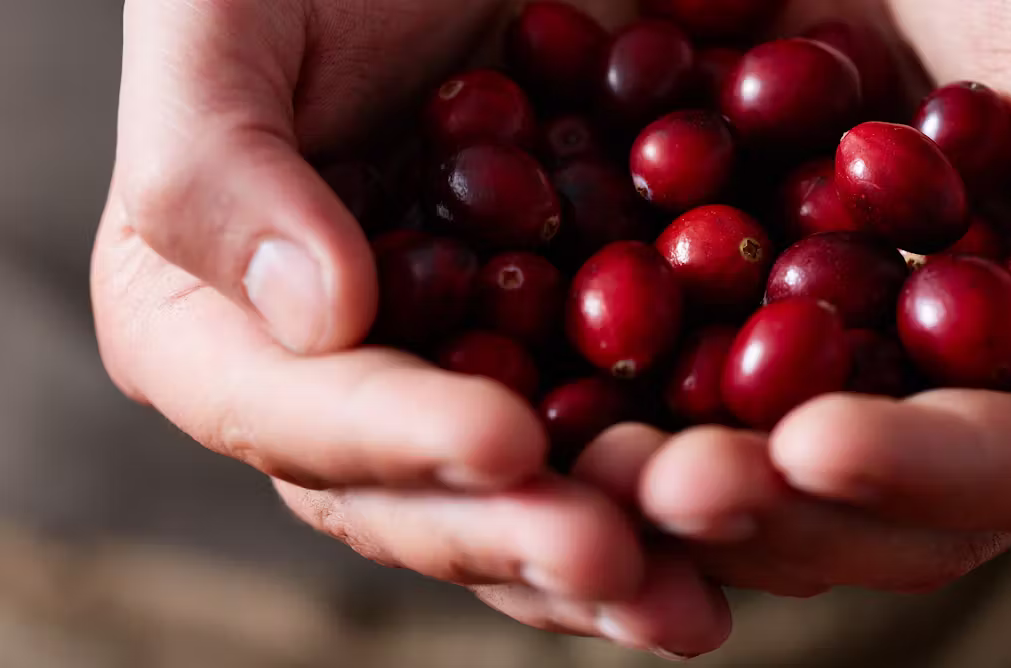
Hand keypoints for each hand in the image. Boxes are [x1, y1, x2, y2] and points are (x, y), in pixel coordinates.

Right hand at [92, 0, 729, 655]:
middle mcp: (344, 387)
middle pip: (420, 497)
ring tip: (695, 593)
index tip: (504, 442)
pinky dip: (682, 478)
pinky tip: (757, 511)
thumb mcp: (220, 27)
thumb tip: (318, 315)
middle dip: (520, 533)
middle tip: (616, 559)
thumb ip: (216, 170)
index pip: (298, 413)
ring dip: (616, 551)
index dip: (399, 441)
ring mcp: (462, 382)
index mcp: (217, 330)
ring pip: (532, 497)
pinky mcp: (566, 357)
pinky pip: (620, 434)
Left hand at [620, 0, 1010, 594]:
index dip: (936, 471)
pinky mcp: (753, 327)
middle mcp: (979, 386)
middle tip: (664, 487)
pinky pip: (691, 404)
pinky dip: (629, 421)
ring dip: (687, 498)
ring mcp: (860, 366)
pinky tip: (553, 413)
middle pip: (898, 513)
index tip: (815, 446)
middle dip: (782, 510)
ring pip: (782, 486)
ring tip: (590, 473)